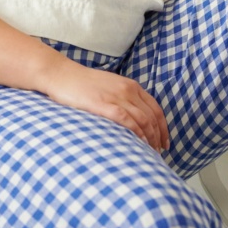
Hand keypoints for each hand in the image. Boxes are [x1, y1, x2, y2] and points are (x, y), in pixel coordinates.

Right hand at [42, 57, 169, 151]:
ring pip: (143, 120)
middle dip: (159, 136)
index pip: (155, 108)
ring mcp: (116, 97)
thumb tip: (132, 116)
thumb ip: (123, 97)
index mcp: (130, 85)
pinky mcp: (104, 105)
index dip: (163, 127)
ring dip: (150, 138)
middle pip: (152, 116)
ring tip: (150, 152)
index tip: (164, 141)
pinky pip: (127, 121)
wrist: (62, 75)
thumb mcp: (110, 86)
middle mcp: (127, 90)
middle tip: (159, 151)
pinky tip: (139, 144)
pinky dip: (137, 133)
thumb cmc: (83, 84)